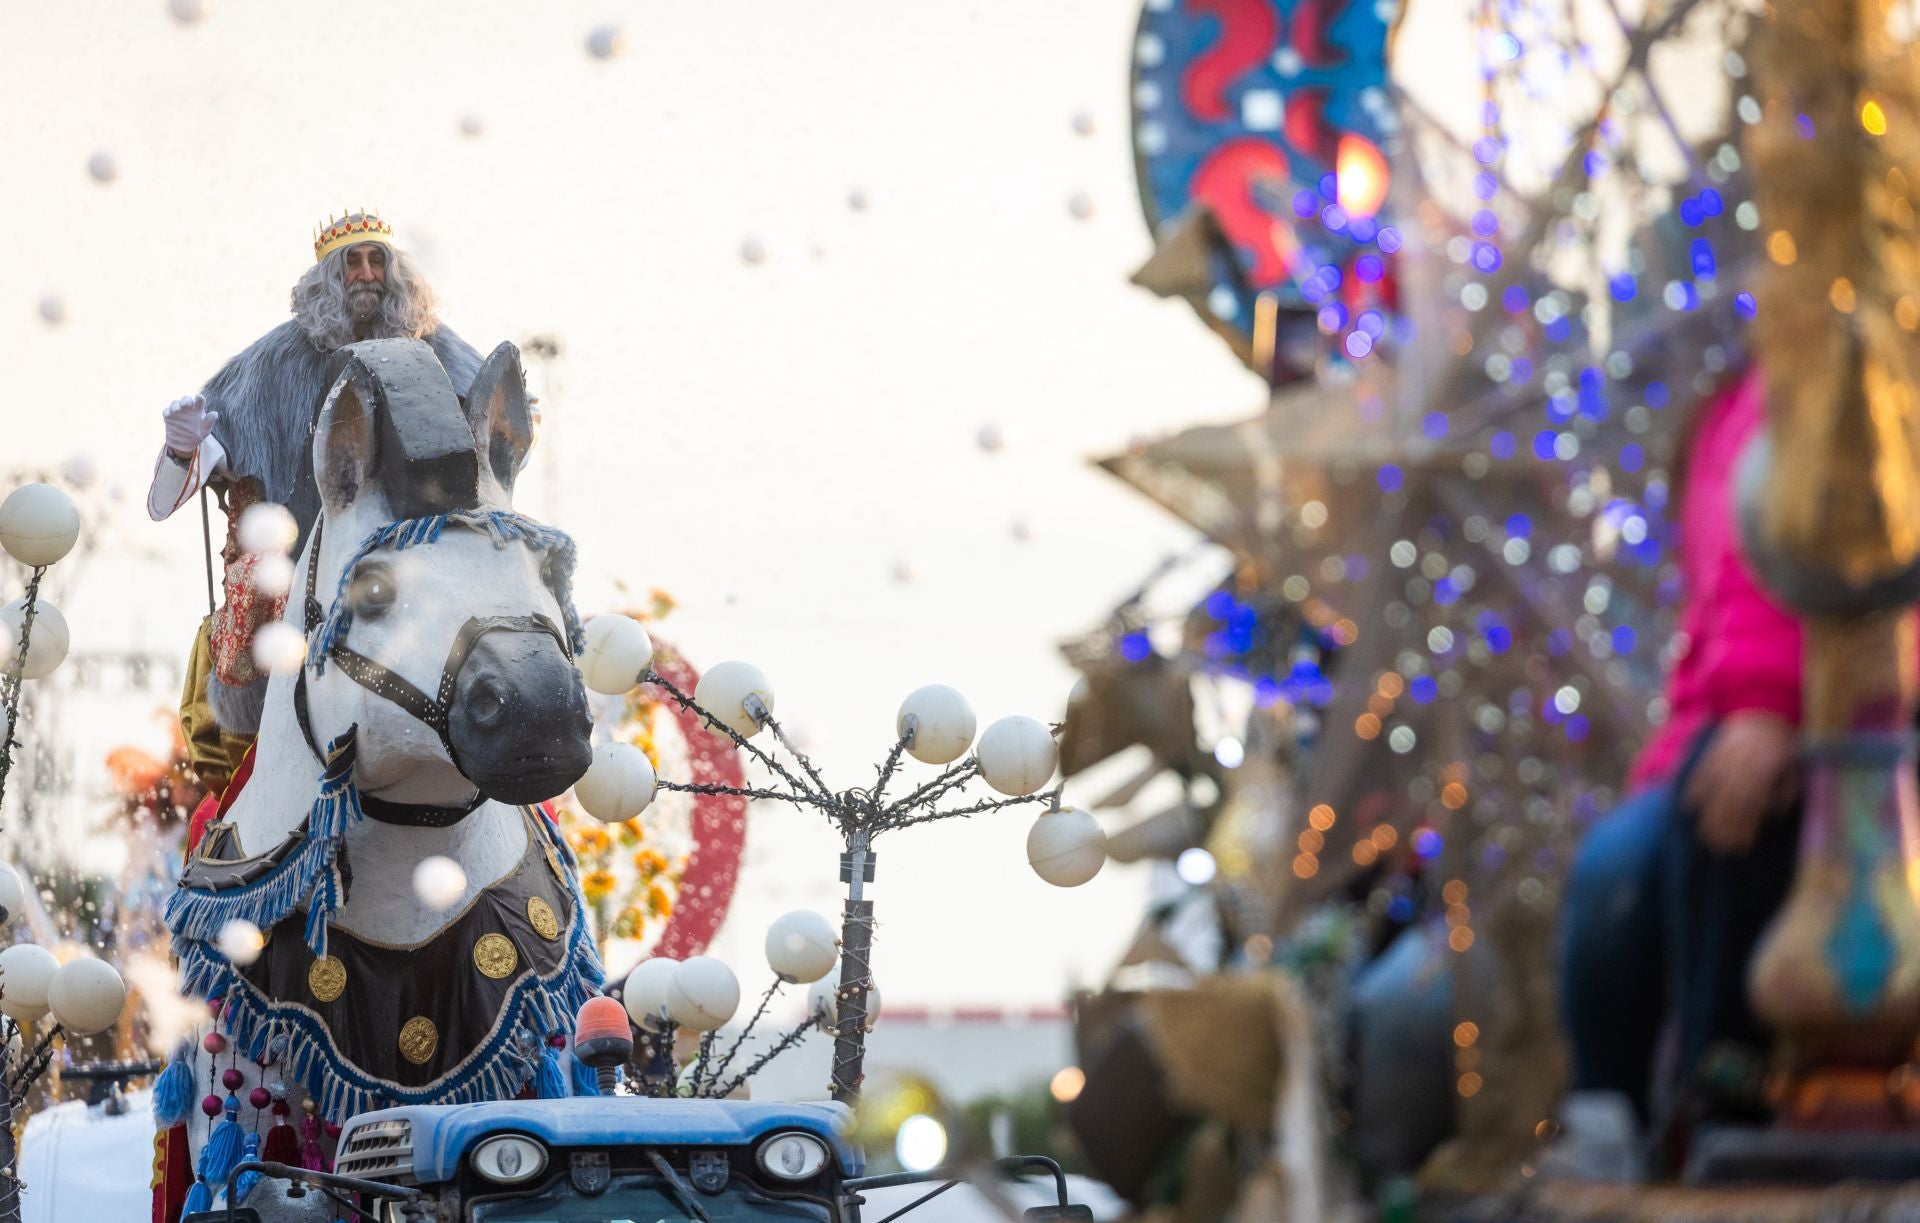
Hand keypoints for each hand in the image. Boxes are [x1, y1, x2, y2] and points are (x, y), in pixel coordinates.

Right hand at [162, 393, 217, 458]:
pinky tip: (168, 414)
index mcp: (198, 409)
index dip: (199, 398)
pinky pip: (166, 411)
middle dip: (185, 400)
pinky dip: (167, 411)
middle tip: (185, 404)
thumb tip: (215, 413)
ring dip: (175, 405)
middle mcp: (187, 408)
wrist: (185, 443)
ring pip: (175, 403)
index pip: (199, 401)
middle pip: (186, 399)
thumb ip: (209, 422)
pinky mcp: (169, 416)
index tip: (198, 397)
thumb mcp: (205, 430)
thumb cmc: (197, 434)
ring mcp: (177, 411)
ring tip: (177, 410)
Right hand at [1683, 712, 1799, 855]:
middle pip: (1731, 801)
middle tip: (1719, 849)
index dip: (1746, 827)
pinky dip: (1694, 789)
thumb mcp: (1795, 771)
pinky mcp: (1714, 750)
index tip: (1742, 846)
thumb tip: (1768, 815)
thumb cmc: (1784, 748)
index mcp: (1767, 768)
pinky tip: (1688, 807)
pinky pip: (1701, 772)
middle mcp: (1743, 763)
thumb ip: (1784, 794)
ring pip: (1715, 790)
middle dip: (1725, 827)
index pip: (1753, 804)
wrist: (1767, 711)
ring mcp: (1726, 755)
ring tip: (1705, 836)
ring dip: (1709, 815)